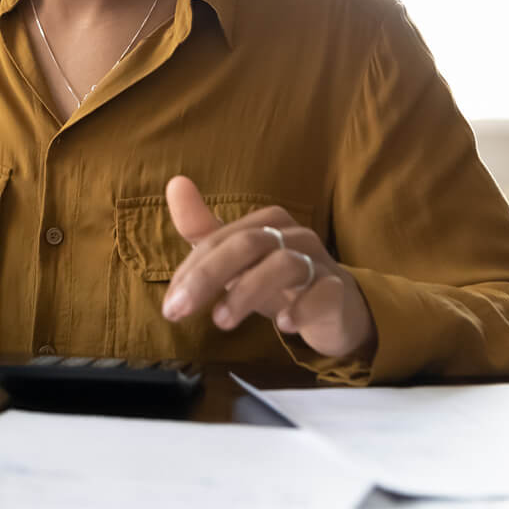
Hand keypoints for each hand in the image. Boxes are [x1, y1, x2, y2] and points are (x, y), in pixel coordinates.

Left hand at [161, 175, 376, 360]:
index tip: (170, 306)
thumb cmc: (279, 280)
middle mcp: (292, 234)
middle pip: (247, 244)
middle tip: (179, 310)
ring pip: (283, 264)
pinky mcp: (338, 291)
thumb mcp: (238, 260)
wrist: (338, 308)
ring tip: (222, 321)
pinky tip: (283, 325)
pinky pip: (323, 292)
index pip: (220, 239)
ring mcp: (318, 261)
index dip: (191, 270)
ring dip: (247, 292)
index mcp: (266, 222)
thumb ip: (204, 229)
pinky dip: (302, 307)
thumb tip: (175, 183)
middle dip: (208, 276)